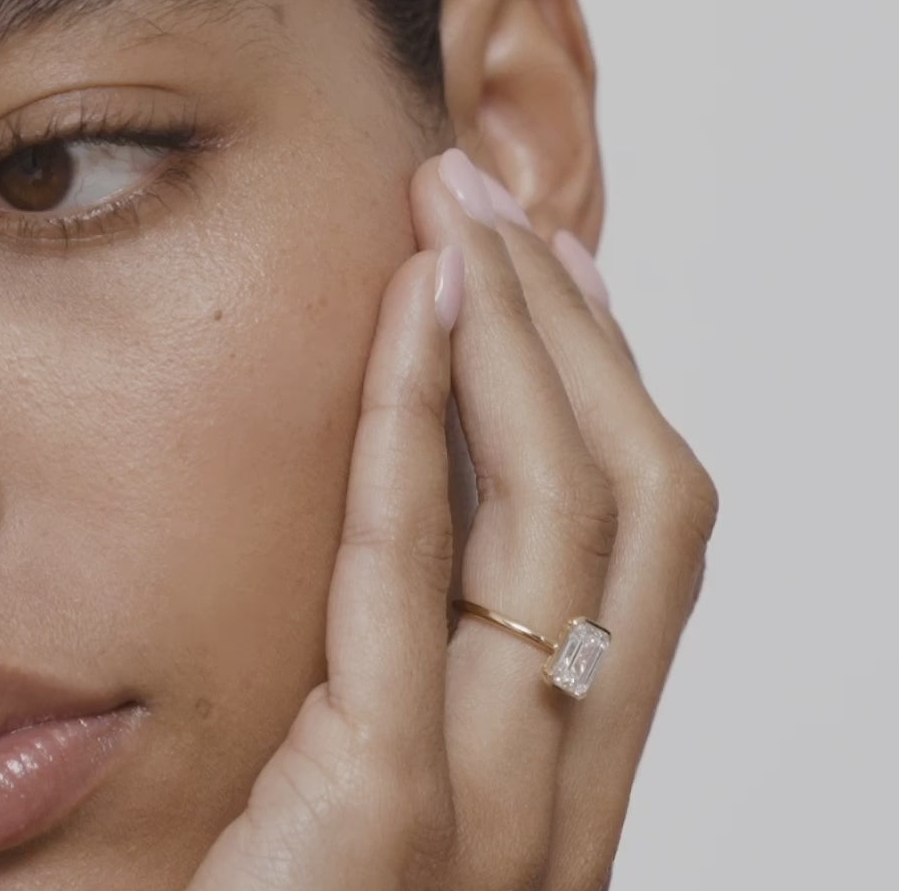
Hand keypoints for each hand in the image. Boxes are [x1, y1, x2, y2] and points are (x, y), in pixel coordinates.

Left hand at [187, 149, 718, 890]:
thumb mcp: (381, 756)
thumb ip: (422, 636)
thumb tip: (430, 464)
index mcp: (574, 763)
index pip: (644, 535)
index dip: (613, 381)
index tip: (553, 266)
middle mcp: (570, 785)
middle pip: (639, 506)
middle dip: (575, 331)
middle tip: (498, 204)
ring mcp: (498, 814)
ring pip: (567, 524)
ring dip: (518, 343)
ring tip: (462, 221)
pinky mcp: (384, 821)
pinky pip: (417, 578)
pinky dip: (419, 425)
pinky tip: (408, 312)